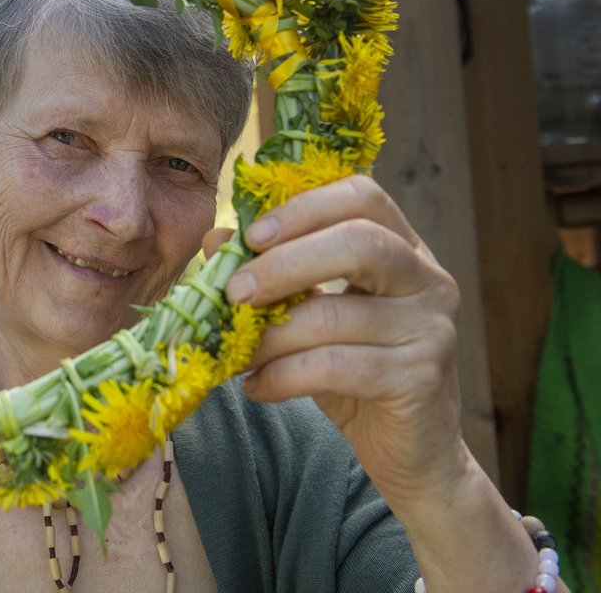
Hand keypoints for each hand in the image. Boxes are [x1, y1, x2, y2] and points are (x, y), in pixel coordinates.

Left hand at [206, 175, 466, 504]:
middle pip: (359, 242)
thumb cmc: (354, 369)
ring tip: (233, 353)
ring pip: (336, 314)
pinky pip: (336, 367)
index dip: (304, 208)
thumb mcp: (310, 313)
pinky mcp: (420, 379)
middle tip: (233, 292)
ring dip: (270, 335)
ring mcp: (431, 328)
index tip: (251, 235)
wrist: (411, 452)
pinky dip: (283, 376)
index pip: (363, 196)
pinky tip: (256, 387)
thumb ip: (273, 272)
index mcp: (405, 247)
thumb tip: (218, 239)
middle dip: (284, 264)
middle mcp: (429, 279)